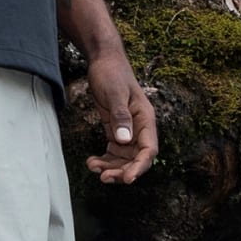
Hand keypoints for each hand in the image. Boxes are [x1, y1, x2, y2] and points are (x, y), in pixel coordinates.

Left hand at [84, 50, 156, 183]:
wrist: (103, 61)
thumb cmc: (111, 74)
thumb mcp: (115, 94)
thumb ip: (120, 117)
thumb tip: (125, 140)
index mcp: (146, 119)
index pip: (148, 150)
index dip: (139, 167)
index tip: (127, 179)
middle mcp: (140, 128)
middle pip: (136, 158)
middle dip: (122, 171)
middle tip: (104, 178)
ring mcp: (128, 130)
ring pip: (124, 158)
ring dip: (111, 167)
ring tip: (93, 168)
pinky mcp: (116, 129)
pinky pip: (114, 151)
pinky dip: (105, 159)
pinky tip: (92, 162)